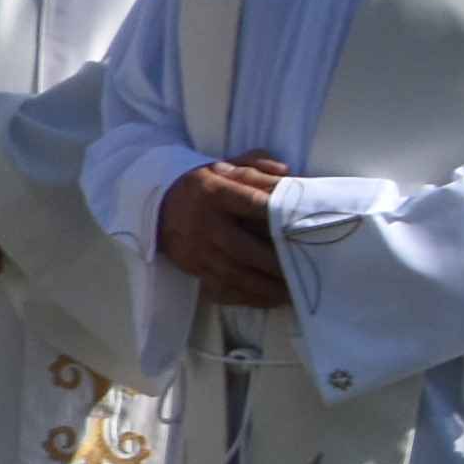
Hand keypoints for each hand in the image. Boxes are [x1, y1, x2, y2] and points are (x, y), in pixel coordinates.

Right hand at [156, 155, 295, 311]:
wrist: (159, 204)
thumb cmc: (205, 185)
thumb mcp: (227, 165)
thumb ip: (258, 165)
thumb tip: (287, 174)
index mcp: (213, 192)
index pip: (249, 202)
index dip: (276, 213)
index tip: (303, 222)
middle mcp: (203, 222)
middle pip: (242, 248)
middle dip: (274, 262)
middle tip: (304, 268)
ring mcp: (196, 249)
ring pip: (233, 275)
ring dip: (265, 287)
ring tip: (293, 291)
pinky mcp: (192, 268)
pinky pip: (222, 289)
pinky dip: (248, 297)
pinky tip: (269, 298)